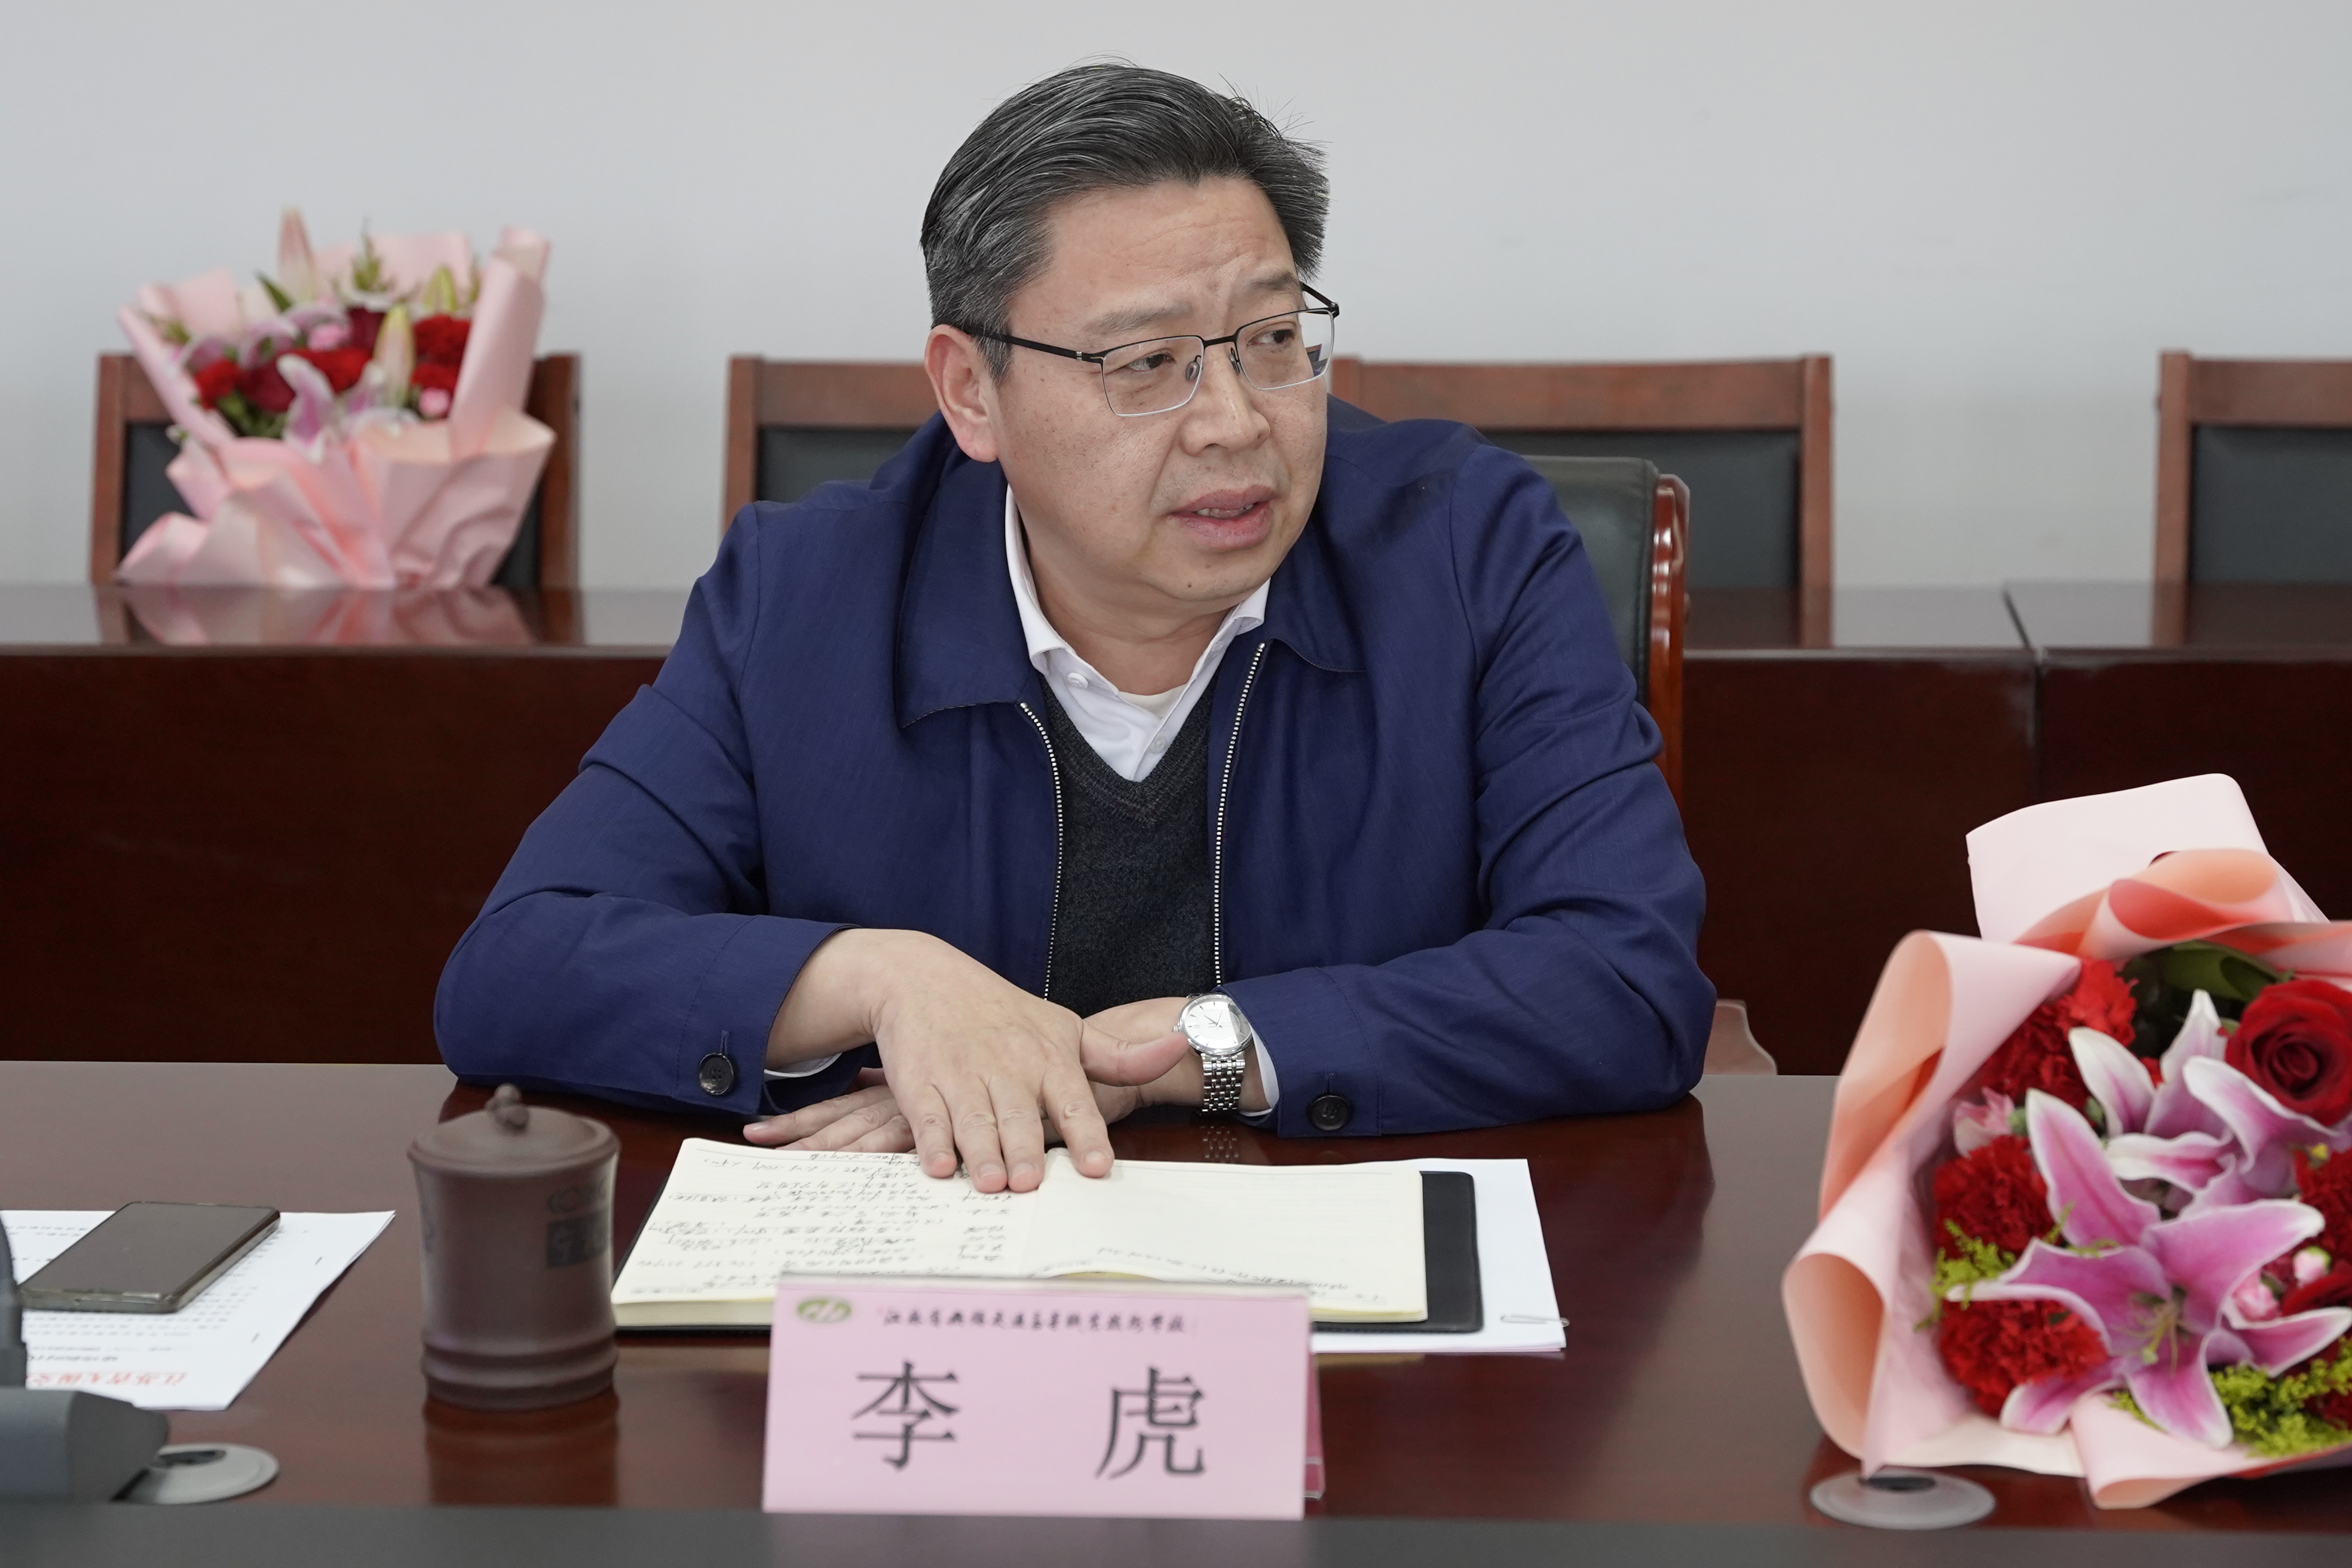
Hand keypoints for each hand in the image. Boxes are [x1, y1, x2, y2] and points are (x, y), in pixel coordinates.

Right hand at [748, 995, 1265, 1161]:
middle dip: (1024, 1150)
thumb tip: (1181, 1046)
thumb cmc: (1004, 1014)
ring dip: (982, 1153)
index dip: (1086, 1134)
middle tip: (1030, 1183)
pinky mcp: (920, 1086)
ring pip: (975, 1122)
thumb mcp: (1066, 1028)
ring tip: (991, 1183)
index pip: (1074, 1099)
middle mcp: (1007, 1069)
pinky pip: (927, 1119)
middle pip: (1019, 1118)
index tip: (1096, 1167)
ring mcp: (961, 1078)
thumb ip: (1120, 1057)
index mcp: (1049, 1059)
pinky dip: (931, 1143)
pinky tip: (939, 1166)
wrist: (924, 980)